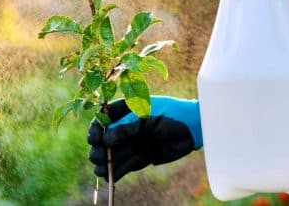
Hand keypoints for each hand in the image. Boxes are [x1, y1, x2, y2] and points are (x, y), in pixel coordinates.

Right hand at [87, 96, 201, 180]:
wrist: (193, 128)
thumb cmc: (171, 114)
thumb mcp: (147, 117)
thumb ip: (127, 128)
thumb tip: (106, 141)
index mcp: (126, 110)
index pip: (103, 119)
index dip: (96, 129)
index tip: (95, 139)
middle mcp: (127, 127)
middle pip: (105, 139)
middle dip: (99, 149)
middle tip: (98, 156)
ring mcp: (133, 142)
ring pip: (113, 154)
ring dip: (105, 162)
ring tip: (101, 170)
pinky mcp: (141, 157)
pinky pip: (125, 165)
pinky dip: (116, 171)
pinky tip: (109, 177)